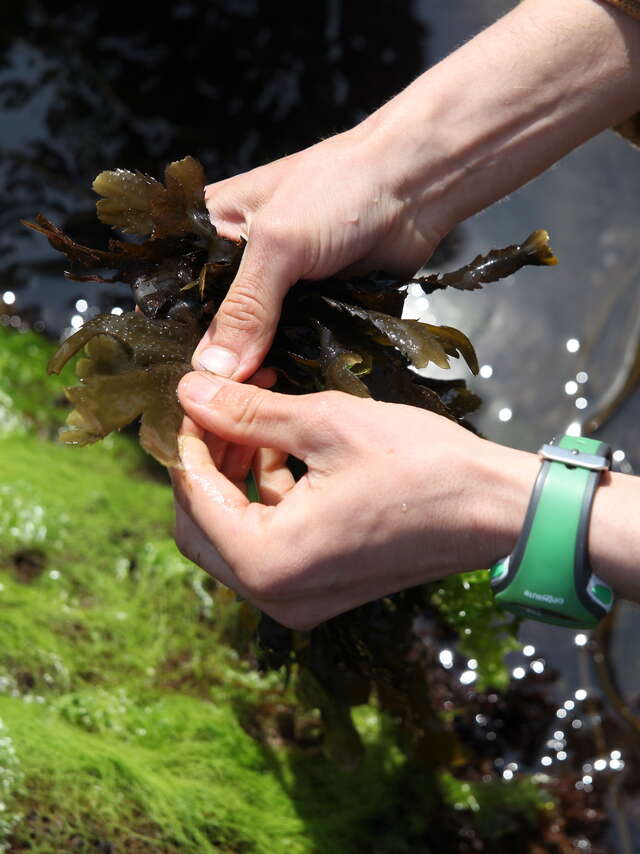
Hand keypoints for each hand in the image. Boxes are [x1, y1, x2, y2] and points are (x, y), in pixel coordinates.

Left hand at [172, 371, 536, 628]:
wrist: (496, 509)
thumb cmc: (421, 465)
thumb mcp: (324, 424)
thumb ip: (246, 411)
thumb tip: (187, 391)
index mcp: (268, 562)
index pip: (192, 497)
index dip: (189, 439)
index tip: (201, 395)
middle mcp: (275, 596)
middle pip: (202, 526)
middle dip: (207, 461)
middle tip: (227, 407)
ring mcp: (301, 599)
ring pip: (234, 533)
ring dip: (236, 474)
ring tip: (262, 415)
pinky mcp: (323, 588)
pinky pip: (271, 543)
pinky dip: (268, 496)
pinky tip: (289, 449)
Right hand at [193, 126, 446, 380]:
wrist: (416, 184)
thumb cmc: (340, 189)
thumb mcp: (279, 243)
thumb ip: (245, 308)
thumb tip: (215, 372)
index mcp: (213, 230)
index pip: (180, 294)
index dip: (181, 337)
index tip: (187, 381)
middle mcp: (242, 263)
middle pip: (218, 327)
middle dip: (223, 363)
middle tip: (229, 402)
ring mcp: (281, 289)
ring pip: (257, 343)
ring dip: (259, 370)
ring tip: (259, 402)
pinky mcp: (316, 309)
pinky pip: (295, 347)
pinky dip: (292, 366)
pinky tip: (286, 392)